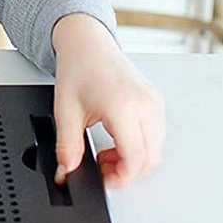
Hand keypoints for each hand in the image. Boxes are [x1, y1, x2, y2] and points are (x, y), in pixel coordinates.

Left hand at [50, 14, 164, 189]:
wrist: (88, 44)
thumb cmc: (78, 68)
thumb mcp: (65, 110)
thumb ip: (67, 145)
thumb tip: (67, 171)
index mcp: (122, 106)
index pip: (135, 158)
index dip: (121, 177)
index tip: (105, 179)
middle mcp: (145, 104)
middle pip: (150, 159)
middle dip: (127, 172)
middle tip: (103, 167)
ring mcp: (154, 102)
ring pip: (156, 150)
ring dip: (134, 161)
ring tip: (108, 152)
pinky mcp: (156, 102)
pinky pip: (157, 137)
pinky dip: (141, 147)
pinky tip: (119, 141)